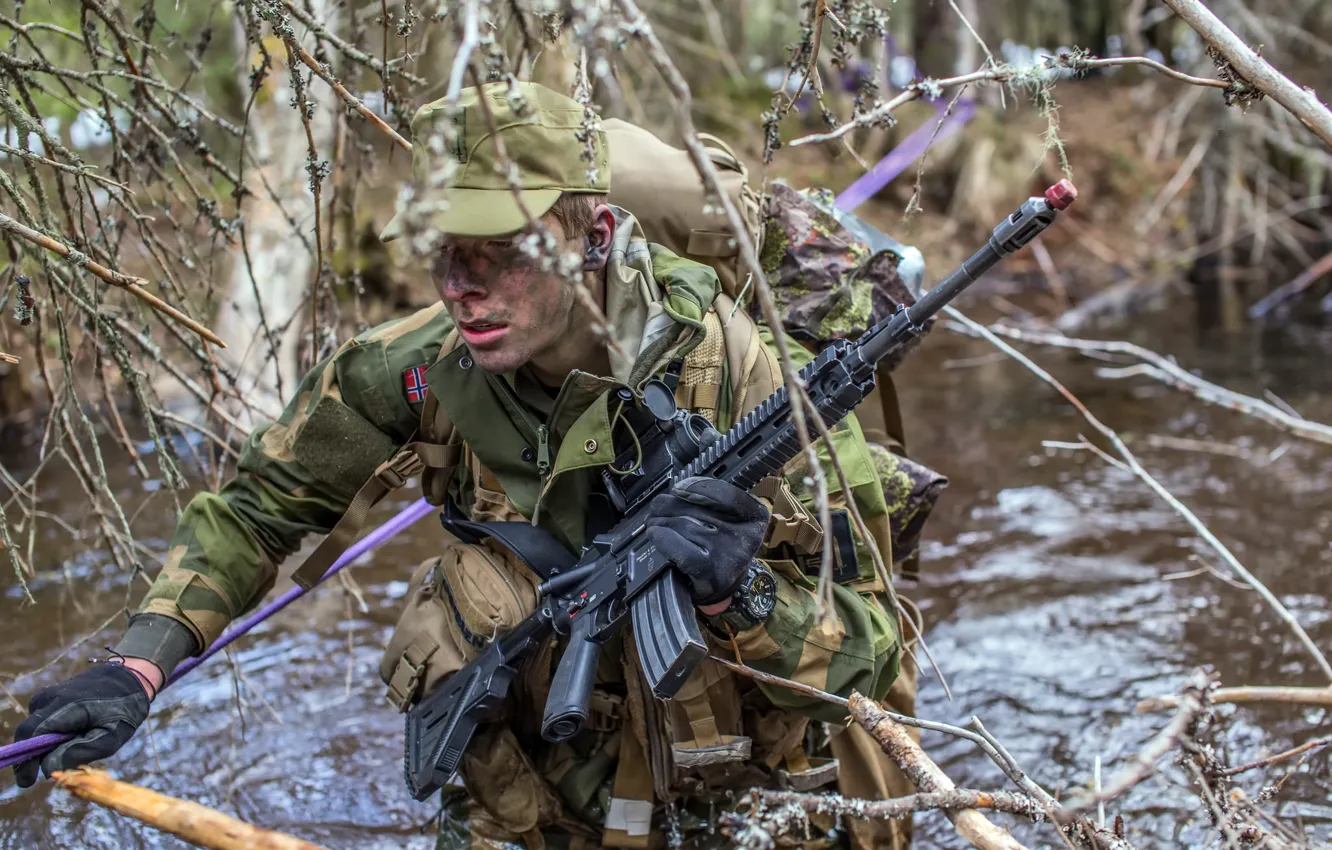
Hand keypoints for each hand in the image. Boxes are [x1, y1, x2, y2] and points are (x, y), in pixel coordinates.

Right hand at [12, 662, 150, 787]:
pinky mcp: (47, 699)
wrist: (128, 679)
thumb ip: (80, 751)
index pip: (32, 734)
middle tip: (44, 773)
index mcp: (66, 704)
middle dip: (32, 756)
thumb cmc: (124, 709)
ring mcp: (46, 697)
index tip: (27, 781)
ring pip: (34, 730)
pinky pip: (41, 724)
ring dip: (46, 744)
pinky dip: (50, 735)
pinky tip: (73, 734)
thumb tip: (47, 768)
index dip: (26, 759)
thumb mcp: (112, 735)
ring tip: (78, 740)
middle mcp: (49, 698)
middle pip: (28, 733)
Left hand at [640, 477, 768, 605]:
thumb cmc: (721, 544)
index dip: (698, 487)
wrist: (722, 584)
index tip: (679, 488)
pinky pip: (681, 549)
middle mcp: (746, 536)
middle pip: (699, 510)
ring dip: (662, 522)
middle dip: (671, 505)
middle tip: (658, 507)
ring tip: (654, 521)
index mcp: (755, 517)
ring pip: (685, 526)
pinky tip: (656, 534)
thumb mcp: (728, 517)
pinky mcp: (711, 574)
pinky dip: (663, 539)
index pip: (727, 495)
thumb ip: (710, 499)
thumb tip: (675, 493)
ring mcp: (729, 556)